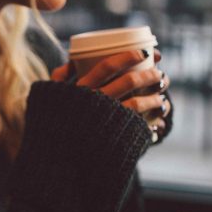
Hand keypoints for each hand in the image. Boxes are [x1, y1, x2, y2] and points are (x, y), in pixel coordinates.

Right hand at [51, 49, 171, 135]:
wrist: (57, 158)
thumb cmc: (55, 122)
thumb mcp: (50, 96)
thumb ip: (58, 77)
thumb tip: (72, 61)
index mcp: (80, 90)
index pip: (107, 66)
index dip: (127, 56)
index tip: (143, 53)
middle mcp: (94, 103)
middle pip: (129, 81)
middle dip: (149, 74)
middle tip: (159, 73)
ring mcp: (105, 120)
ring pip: (138, 102)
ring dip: (155, 96)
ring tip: (161, 94)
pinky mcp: (115, 136)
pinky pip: (140, 125)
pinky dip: (154, 120)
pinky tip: (159, 118)